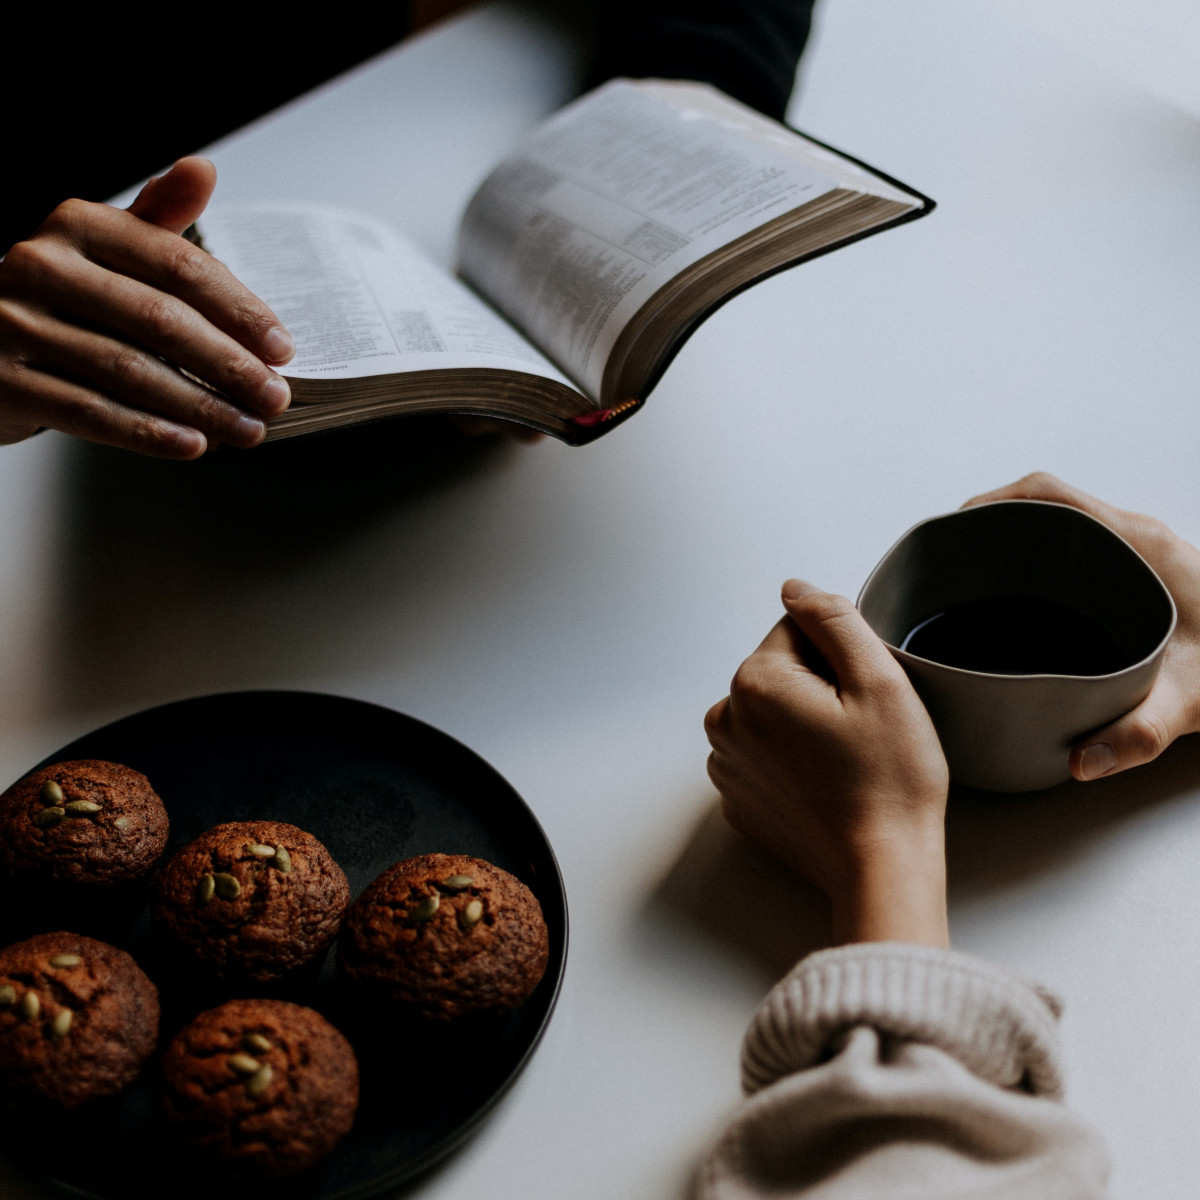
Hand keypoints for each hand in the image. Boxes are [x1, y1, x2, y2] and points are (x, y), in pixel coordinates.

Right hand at [0, 158, 294, 458]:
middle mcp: (40, 266)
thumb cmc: (63, 297)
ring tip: (248, 429)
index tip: (282, 348)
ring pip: (130, 371)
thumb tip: (202, 170)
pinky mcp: (5, 381)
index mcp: (77, 225)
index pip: (177, 266)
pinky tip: (192, 445)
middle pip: (159, 321)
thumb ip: (158, 219)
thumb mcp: (107, 248)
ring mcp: (15, 324)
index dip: (238, 310)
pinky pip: (92, 413)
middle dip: (228, 366)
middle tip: (274, 397)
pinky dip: (149, 433)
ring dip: (200, 406)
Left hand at [705, 580, 949, 946]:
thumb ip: (833, 619)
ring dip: (805, 723)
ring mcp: (726, 764)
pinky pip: (767, 754)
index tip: (862, 696)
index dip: (842, 657)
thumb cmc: (889, 781)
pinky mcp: (738, 798)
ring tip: (845, 760)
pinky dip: (793, 760)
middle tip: (860, 731)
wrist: (881, 867)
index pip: (798, 630)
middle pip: (782, 671)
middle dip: (821, 688)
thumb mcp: (879, 680)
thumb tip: (795, 589)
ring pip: (774, 713)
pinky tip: (828, 783)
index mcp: (754, 683)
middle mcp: (725, 720)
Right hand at [965, 472, 1199, 781]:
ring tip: (976, 579)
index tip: (953, 528)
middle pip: (1044, 503)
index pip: (1046, 495)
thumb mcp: (1191, 702)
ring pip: (1063, 523)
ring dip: (1018, 540)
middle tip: (952, 560)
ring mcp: (1142, 549)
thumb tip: (1077, 761)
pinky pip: (1081, 546)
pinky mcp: (1146, 569)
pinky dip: (1044, 558)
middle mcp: (1136, 537)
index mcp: (1136, 544)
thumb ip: (1135, 734)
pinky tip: (1028, 601)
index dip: (989, 503)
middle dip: (991, 524)